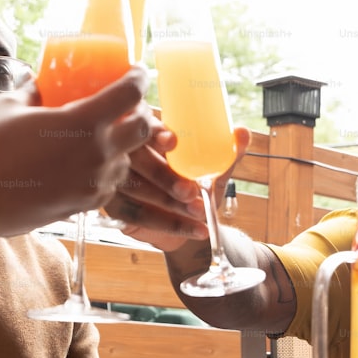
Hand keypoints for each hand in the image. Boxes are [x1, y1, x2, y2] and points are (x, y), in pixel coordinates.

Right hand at [0, 66, 152, 237]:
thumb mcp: (7, 107)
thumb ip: (31, 91)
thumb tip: (37, 81)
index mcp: (81, 123)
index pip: (129, 94)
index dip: (138, 78)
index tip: (137, 72)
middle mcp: (96, 154)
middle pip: (143, 129)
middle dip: (141, 112)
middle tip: (128, 105)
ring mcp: (92, 184)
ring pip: (128, 160)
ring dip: (123, 146)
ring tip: (105, 136)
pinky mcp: (82, 206)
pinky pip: (108, 185)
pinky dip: (105, 171)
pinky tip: (86, 163)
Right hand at [109, 125, 251, 251]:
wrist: (188, 226)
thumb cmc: (197, 190)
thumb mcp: (214, 173)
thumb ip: (227, 154)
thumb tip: (243, 132)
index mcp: (150, 138)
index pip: (144, 128)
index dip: (155, 133)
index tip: (172, 141)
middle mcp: (128, 155)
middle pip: (137, 159)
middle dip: (165, 175)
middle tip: (191, 190)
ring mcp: (116, 180)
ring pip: (136, 188)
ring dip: (169, 202)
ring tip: (200, 212)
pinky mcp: (114, 206)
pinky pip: (135, 215)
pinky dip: (168, 224)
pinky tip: (194, 229)